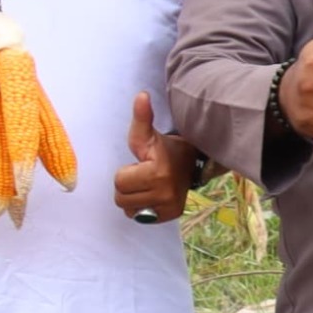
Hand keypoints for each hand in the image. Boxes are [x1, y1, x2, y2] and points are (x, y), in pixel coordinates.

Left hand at [112, 94, 199, 223]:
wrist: (192, 163)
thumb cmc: (164, 148)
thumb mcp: (148, 134)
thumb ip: (141, 117)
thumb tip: (141, 95)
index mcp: (158, 172)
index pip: (119, 182)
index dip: (126, 171)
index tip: (141, 164)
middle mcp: (165, 193)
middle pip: (121, 198)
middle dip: (127, 186)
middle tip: (142, 176)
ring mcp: (169, 207)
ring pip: (129, 210)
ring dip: (133, 198)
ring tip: (146, 186)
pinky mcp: (171, 215)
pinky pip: (140, 218)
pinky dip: (142, 209)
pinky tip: (152, 196)